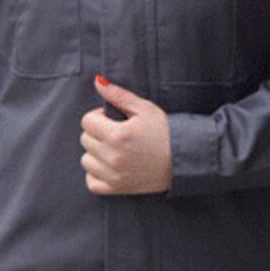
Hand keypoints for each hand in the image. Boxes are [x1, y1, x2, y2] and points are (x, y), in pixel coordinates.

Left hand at [80, 75, 172, 194]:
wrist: (184, 160)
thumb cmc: (166, 132)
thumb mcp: (145, 109)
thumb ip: (119, 95)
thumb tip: (98, 81)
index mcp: (118, 135)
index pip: (87, 121)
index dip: (99, 117)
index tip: (114, 119)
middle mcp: (113, 157)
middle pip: (85, 139)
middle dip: (98, 133)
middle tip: (117, 133)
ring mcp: (114, 175)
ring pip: (86, 160)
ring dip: (96, 153)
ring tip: (115, 150)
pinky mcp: (118, 189)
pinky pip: (92, 182)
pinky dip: (96, 174)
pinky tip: (109, 166)